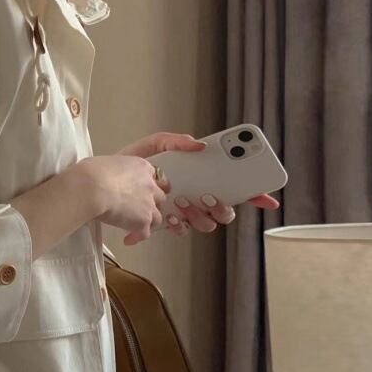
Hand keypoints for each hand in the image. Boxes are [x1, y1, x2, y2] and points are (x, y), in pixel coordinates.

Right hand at [85, 153, 167, 241]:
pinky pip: (145, 233)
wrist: (92, 188)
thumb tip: (105, 175)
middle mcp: (149, 185)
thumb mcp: (106, 162)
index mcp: (141, 167)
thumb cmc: (93, 173)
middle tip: (140, 208)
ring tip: (135, 227)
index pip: (153, 176)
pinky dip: (137, 237)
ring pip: (157, 217)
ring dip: (147, 222)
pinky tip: (128, 240)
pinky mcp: (143, 221)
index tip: (141, 189)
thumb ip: (114, 170)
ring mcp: (148, 204)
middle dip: (151, 203)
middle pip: (159, 197)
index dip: (147, 184)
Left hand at [117, 131, 280, 236]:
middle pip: (224, 210)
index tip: (268, 198)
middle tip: (210, 197)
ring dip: (200, 216)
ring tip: (185, 205)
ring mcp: (181, 212)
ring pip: (205, 223)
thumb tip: (199, 144)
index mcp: (200, 178)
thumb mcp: (153, 145)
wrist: (103, 183)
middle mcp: (195, 197)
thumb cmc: (130, 164)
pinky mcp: (164, 224)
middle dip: (222, 206)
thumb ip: (175, 141)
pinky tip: (171, 217)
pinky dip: (177, 226)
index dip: (256, 194)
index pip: (235, 187)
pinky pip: (180, 230)